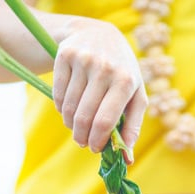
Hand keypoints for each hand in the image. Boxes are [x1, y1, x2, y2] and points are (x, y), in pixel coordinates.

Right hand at [53, 18, 147, 157]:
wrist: (100, 34)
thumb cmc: (123, 73)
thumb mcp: (135, 95)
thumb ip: (133, 127)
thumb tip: (127, 158)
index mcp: (125, 81)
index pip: (105, 121)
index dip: (97, 141)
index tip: (94, 148)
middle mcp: (105, 68)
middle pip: (84, 118)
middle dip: (81, 137)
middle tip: (82, 142)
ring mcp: (83, 60)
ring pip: (69, 109)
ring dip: (71, 125)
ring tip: (77, 125)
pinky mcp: (65, 55)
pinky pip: (58, 95)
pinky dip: (62, 109)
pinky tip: (69, 108)